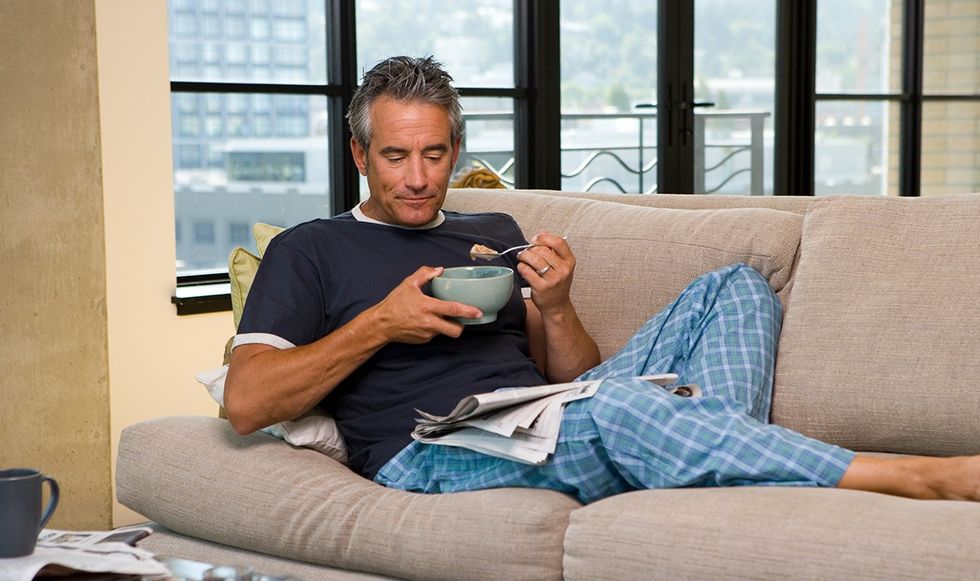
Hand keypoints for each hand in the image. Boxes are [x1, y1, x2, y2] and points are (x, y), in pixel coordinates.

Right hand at [369, 266, 483, 342]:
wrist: (381, 323)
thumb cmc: (394, 303)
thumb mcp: (408, 284)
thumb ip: (425, 274)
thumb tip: (439, 269)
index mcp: (427, 307)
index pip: (453, 309)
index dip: (468, 311)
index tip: (478, 312)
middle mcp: (429, 322)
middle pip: (455, 330)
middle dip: (462, 326)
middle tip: (462, 319)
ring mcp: (426, 334)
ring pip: (445, 332)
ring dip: (446, 326)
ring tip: (439, 317)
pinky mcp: (423, 340)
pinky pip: (435, 335)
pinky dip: (435, 329)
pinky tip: (427, 321)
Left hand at [517, 232, 574, 313]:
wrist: (557, 305)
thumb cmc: (557, 283)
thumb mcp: (561, 265)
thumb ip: (553, 249)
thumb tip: (542, 233)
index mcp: (569, 261)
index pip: (559, 242)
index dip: (544, 238)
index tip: (535, 239)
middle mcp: (563, 270)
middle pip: (543, 250)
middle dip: (530, 248)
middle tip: (525, 251)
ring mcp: (553, 279)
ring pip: (534, 259)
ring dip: (524, 256)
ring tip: (522, 258)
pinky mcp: (541, 287)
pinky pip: (526, 271)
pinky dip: (521, 267)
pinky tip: (522, 268)